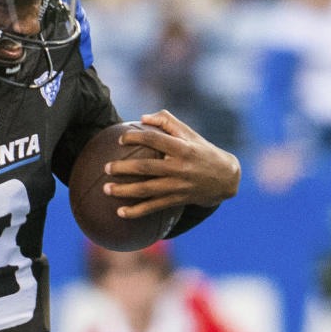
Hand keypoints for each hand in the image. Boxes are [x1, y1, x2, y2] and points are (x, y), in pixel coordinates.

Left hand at [104, 109, 240, 219]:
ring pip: (147, 190)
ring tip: (106, 189)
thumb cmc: (201, 151)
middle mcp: (180, 167)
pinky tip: (120, 213)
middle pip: (146, 167)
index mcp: (182, 147)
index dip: (135, 137)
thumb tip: (142, 118)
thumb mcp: (189, 133)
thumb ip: (167, 122)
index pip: (154, 139)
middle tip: (106, 168)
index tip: (120, 140)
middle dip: (123, 168)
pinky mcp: (177, 200)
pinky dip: (136, 211)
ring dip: (124, 191)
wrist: (225, 178)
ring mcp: (178, 186)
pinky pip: (153, 207)